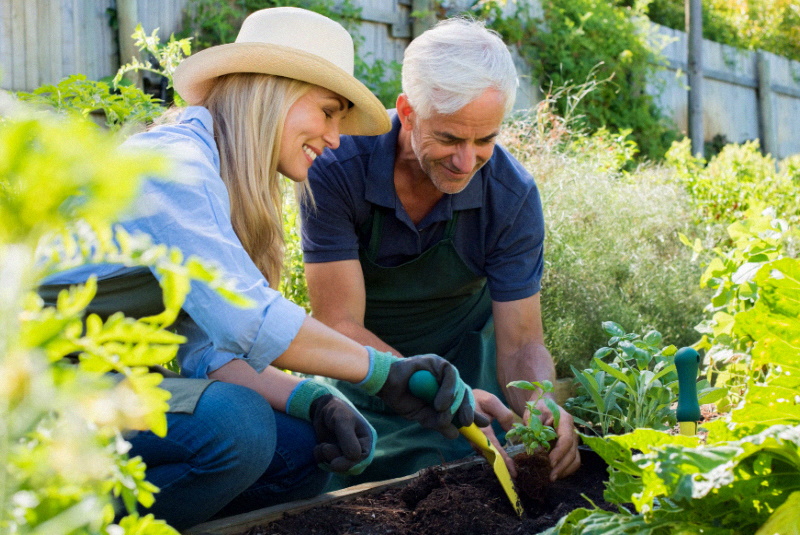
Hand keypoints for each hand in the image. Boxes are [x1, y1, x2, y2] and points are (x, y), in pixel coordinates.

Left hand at [309, 394, 376, 474]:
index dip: (349, 463)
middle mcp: (358, 449)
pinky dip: (320, 458)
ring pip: (338, 467)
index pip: (362, 458)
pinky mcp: (334, 456)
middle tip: (324, 448)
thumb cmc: (337, 411)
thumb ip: (348, 438)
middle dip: (335, 460)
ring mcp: (345, 453)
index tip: (334, 464)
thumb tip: (355, 457)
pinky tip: (318, 447)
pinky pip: (327, 465)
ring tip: (321, 445)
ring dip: (326, 458)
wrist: (323, 408)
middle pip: (350, 466)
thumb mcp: (343, 421)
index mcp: (366, 440)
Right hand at [358, 348, 485, 438]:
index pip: (464, 403)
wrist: (386, 385)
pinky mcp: (438, 362)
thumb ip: (439, 424)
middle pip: (465, 395)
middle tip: (465, 422)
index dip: (474, 412)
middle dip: (467, 410)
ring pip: (460, 386)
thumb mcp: (424, 417)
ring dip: (453, 403)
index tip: (484, 424)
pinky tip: (440, 403)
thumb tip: (455, 435)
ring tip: (442, 412)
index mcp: (445, 394)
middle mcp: (447, 381)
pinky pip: (451, 375)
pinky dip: (448, 390)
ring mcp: (443, 371)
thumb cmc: (403, 399)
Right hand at [472, 389, 517, 476]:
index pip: (494, 449)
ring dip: (499, 463)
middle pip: (490, 457)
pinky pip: (485, 451)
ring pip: (487, 455)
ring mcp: (474, 441)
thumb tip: (511, 431)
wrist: (459, 398)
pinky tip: (504, 460)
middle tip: (515, 476)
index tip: (513, 471)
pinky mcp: (475, 440)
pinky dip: (495, 456)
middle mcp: (475, 439)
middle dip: (503, 467)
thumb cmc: (476, 398)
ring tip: (512, 471)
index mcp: (480, 430)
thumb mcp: (491, 401)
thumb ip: (503, 414)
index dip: (504, 460)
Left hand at [525, 398, 579, 480]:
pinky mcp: (571, 447)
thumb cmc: (538, 408)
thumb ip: (535, 428)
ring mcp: (574, 440)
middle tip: (550, 476)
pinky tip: (555, 474)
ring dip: (565, 470)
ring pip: (575, 459)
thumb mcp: (534, 414)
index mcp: (565, 420)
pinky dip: (566, 469)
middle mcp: (573, 431)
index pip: (566, 439)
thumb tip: (537, 448)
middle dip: (561, 466)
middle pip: (572, 452)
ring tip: (552, 478)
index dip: (559, 452)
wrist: (544, 406)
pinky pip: (573, 461)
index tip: (550, 463)